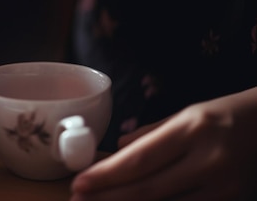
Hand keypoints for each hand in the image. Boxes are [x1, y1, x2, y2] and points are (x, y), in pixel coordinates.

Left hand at [70, 88, 256, 200]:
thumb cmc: (227, 116)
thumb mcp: (188, 114)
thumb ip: (152, 133)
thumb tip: (119, 147)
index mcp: (192, 128)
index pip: (139, 159)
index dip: (106, 175)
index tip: (79, 183)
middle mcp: (208, 159)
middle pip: (147, 188)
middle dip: (108, 197)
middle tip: (79, 200)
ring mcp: (224, 186)